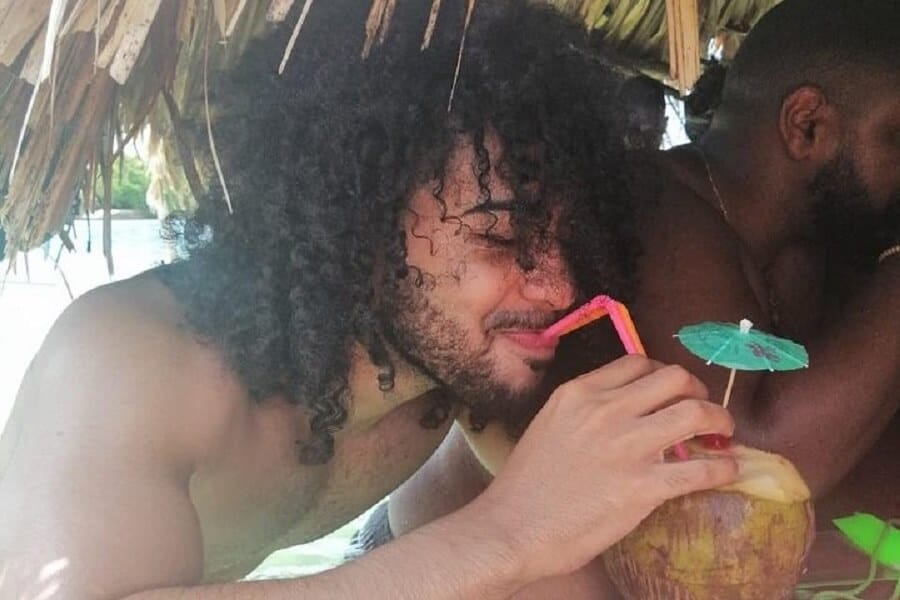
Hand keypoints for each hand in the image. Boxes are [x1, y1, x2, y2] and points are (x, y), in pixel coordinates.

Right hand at [474, 355, 736, 581]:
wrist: (511, 528)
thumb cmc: (524, 485)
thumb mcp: (549, 425)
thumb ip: (584, 412)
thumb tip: (623, 414)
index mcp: (580, 393)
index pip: (638, 363)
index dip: (664, 375)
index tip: (673, 391)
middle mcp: (606, 410)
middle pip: (675, 379)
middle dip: (698, 391)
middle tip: (703, 411)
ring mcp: (626, 446)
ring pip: (695, 413)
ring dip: (719, 421)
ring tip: (724, 435)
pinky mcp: (643, 487)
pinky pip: (702, 469)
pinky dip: (724, 468)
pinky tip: (729, 471)